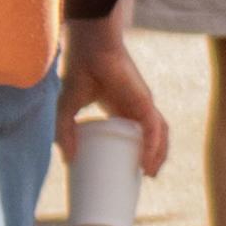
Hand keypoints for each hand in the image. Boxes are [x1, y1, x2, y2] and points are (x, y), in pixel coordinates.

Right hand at [59, 19, 171, 178]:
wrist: (90, 47)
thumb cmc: (79, 71)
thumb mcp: (67, 109)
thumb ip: (66, 132)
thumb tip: (69, 161)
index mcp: (122, 108)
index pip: (137, 134)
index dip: (137, 152)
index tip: (130, 172)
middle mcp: (136, 107)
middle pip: (153, 136)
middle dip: (152, 158)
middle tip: (141, 178)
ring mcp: (143, 104)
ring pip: (160, 134)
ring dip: (158, 155)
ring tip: (150, 174)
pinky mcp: (145, 101)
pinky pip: (155, 128)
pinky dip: (154, 147)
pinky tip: (148, 163)